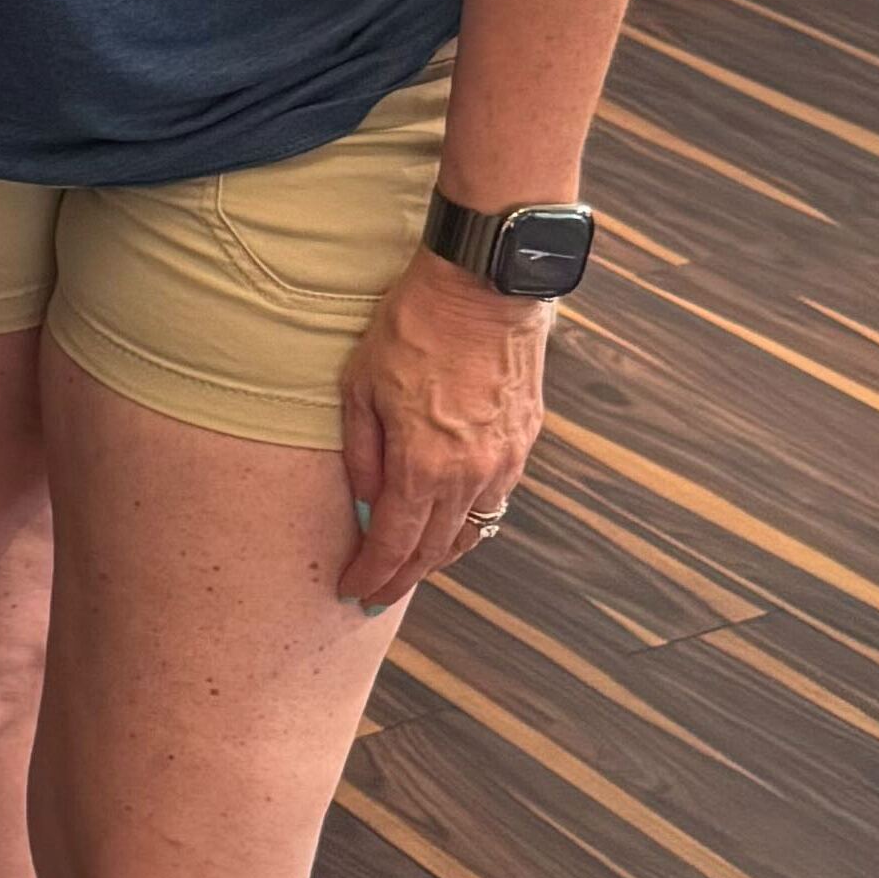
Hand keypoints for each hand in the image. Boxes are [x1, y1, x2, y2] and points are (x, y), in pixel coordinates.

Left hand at [335, 254, 550, 611]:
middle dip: (402, 577)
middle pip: (435, 550)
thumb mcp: (360, 386)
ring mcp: (504, 461)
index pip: (394, 545)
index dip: (373, 575)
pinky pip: (495, 498)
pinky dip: (469, 519)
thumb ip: (362, 455)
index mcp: (424, 466)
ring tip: (409, 564)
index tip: (353, 591)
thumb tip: (364, 504)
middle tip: (376, 592)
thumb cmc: (413, 326)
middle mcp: (471, 475)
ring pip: (472, 530)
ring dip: (438, 554)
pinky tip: (449, 518)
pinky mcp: (525, 441)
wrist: (483, 285)